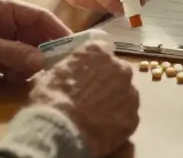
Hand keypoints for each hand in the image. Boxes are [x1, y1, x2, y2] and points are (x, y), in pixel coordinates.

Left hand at [0, 0, 70, 81]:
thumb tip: (42, 62)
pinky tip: (8, 80)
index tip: (74, 47)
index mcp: (5, 8)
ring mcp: (0, 39)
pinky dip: (15, 72)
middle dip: (42, 53)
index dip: (58, 31)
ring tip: (17, 76)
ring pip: (27, 52)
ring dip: (26, 66)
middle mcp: (6, 21)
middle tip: (50, 70)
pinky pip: (15, 64)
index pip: (41, 17)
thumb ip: (13, 54)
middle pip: (37, 36)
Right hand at [29, 42, 139, 156]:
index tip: (83, 75)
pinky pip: (126, 117)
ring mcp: (130, 93)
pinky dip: (117, 122)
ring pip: (124, 95)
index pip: (99, 51)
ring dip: (114, 102)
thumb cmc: (51, 99)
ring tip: (96, 117)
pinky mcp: (133, 117)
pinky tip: (102, 130)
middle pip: (116, 72)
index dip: (91, 65)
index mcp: (97, 51)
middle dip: (106, 82)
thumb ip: (62, 70)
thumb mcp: (48, 76)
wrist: (62, 131)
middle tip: (90, 97)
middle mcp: (119, 67)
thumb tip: (61, 76)